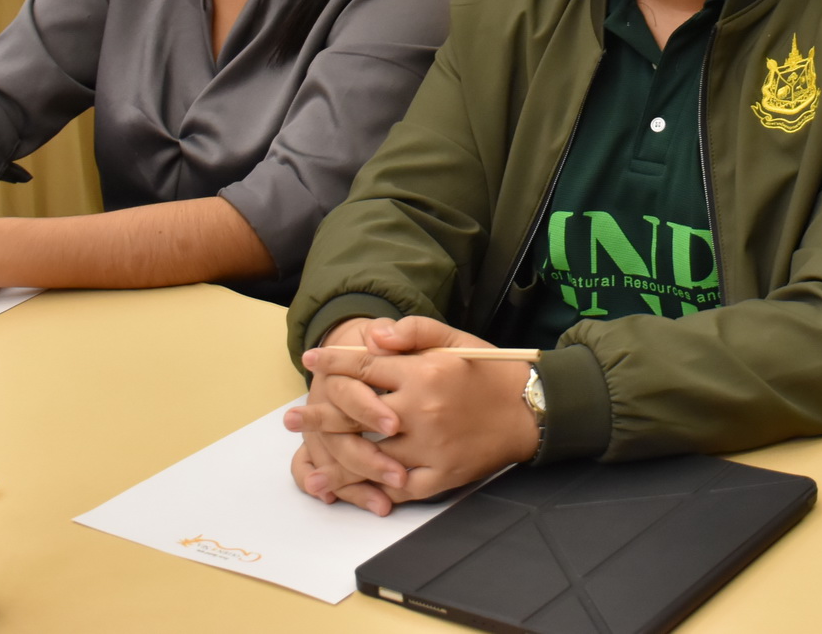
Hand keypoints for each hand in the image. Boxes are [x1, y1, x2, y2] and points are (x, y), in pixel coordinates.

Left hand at [285, 317, 533, 515]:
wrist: (531, 408)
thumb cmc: (490, 370)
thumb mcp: (455, 339)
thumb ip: (412, 332)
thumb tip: (371, 334)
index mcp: (423, 373)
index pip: (364, 368)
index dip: (333, 364)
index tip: (311, 362)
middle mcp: (422, 411)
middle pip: (355, 416)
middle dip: (318, 417)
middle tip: (290, 421)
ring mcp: (430, 447)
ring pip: (371, 458)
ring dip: (336, 462)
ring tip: (310, 467)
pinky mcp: (442, 475)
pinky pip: (400, 487)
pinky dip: (375, 490)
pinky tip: (353, 490)